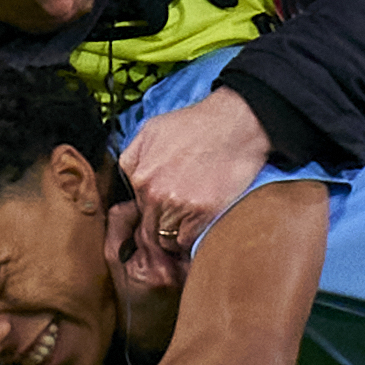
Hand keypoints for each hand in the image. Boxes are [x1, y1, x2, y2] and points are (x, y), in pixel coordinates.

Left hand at [116, 87, 269, 257]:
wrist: (235, 124)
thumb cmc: (197, 124)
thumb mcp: (151, 129)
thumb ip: (133, 158)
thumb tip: (130, 180)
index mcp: (140, 176)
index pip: (134, 211)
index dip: (149, 212)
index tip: (161, 211)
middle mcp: (154, 194)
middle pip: (148, 228)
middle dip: (161, 226)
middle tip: (177, 218)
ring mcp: (178, 206)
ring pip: (166, 239)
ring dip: (176, 234)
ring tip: (189, 220)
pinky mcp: (202, 214)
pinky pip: (187, 241)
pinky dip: (192, 237)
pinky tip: (200, 222)